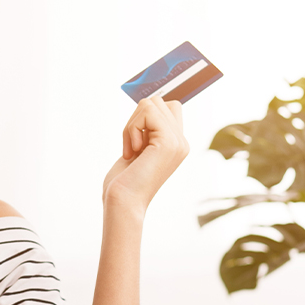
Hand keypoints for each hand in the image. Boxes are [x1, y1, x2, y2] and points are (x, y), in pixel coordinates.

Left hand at [103, 96, 188, 214]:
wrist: (122, 203)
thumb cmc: (123, 182)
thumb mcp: (136, 149)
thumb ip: (145, 128)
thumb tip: (146, 101)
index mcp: (176, 144)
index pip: (168, 107)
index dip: (145, 116)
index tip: (134, 141)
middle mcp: (181, 142)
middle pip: (159, 102)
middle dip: (135, 119)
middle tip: (131, 147)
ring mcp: (178, 141)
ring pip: (152, 103)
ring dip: (131, 125)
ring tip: (131, 150)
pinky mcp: (169, 142)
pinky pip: (147, 111)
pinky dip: (131, 128)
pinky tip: (131, 152)